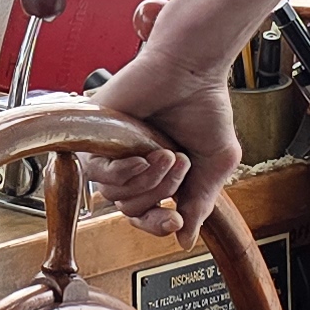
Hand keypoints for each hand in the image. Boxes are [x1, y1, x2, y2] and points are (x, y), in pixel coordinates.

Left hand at [87, 49, 239, 239]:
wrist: (191, 69)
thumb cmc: (204, 106)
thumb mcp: (213, 164)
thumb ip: (199, 202)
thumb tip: (184, 240)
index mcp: (156, 174)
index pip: (144, 215)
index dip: (157, 225)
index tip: (175, 222)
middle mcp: (131, 164)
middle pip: (131, 209)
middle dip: (162, 193)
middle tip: (180, 162)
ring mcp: (113, 151)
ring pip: (116, 196)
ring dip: (149, 179)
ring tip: (167, 152)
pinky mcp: (96, 136)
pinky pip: (99, 174)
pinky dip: (125, 171)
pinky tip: (142, 156)